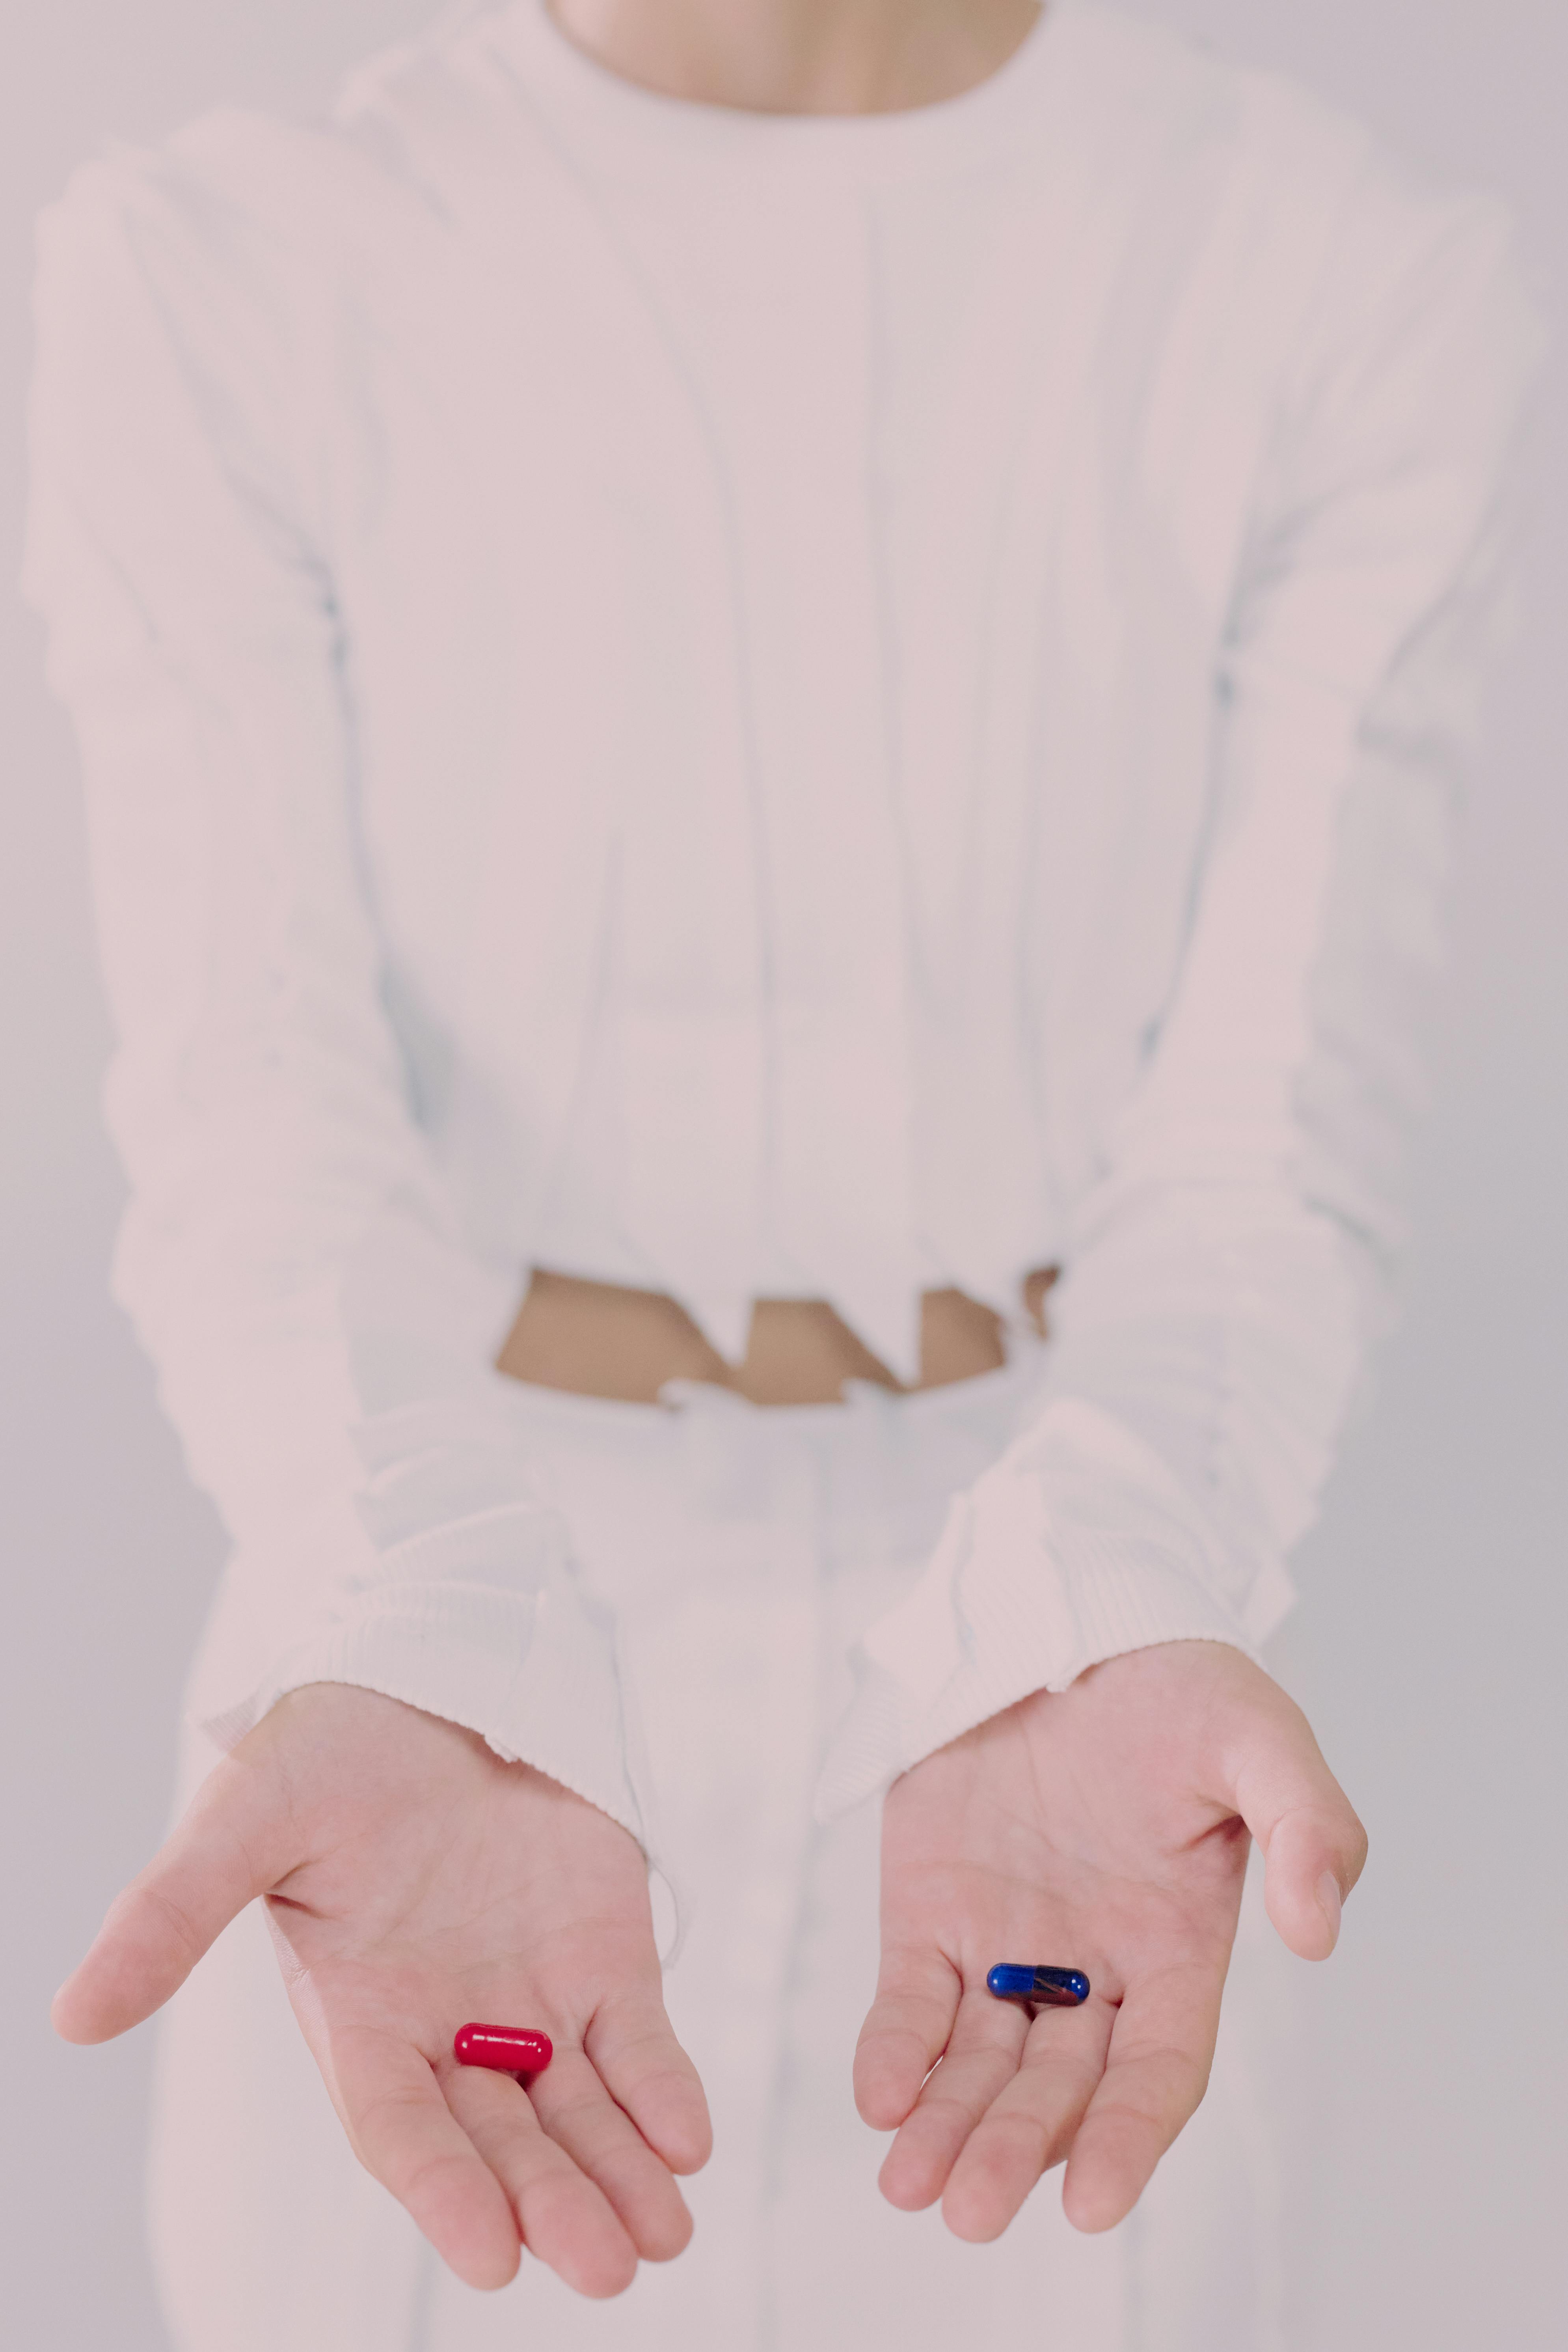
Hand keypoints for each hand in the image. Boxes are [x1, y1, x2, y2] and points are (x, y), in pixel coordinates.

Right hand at [51, 1682, 710, 2295]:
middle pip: (500, 2142)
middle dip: (550, 2205)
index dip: (441, 2191)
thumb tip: (72, 2017)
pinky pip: (637, 2039)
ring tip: (660, 2238)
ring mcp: (530, 1994)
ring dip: (618, 2175)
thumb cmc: (325, 1747)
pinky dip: (661, 2091)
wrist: (428, 1666)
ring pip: (576, 2113)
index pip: (400, 2128)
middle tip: (603, 2270)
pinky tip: (687, 2142)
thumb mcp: (242, 1818)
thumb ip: (169, 1915)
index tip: (488, 2257)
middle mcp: (446, 2027)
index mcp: (359, 2016)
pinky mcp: (600, 1951)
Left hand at [854, 1638, 1364, 2240]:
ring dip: (947, 2127)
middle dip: (1015, 2150)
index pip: (1155, 2074)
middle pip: (1057, 2089)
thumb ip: (1308, 1825)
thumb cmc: (1181, 1684)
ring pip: (977, 2063)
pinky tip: (879, 2096)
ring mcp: (1005, 1941)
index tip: (1092, 2205)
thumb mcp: (1261, 1736)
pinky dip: (893, 2049)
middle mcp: (1090, 1968)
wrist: (1075, 1609)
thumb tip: (1319, 1928)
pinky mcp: (931, 1905)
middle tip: (970, 2212)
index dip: (1127, 2139)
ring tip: (912, 2187)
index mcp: (1175, 1949)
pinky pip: (909, 1997)